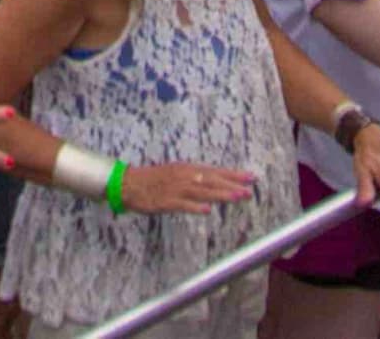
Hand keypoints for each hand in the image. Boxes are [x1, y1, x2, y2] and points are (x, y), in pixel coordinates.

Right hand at [111, 159, 262, 214]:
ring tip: (236, 197)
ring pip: (201, 192)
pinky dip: (194, 207)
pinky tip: (206, 211)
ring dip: (219, 195)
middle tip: (249, 190)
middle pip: (212, 181)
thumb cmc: (154, 180)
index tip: (251, 177)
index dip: (233, 174)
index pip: (215, 171)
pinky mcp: (165, 201)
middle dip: (231, 185)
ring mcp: (175, 188)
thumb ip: (196, 179)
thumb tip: (217, 184)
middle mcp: (184, 176)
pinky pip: (182, 205)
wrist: (128, 184)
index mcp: (188, 168)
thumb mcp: (177, 173)